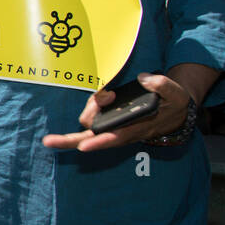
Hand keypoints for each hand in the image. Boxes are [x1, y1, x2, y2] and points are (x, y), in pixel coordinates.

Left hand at [42, 73, 191, 151]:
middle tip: (48, 140)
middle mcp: (120, 133)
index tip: (83, 146)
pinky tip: (104, 96)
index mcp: (136, 130)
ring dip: (91, 108)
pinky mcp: (108, 121)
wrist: (174, 112)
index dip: (98, 143)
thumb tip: (144, 78)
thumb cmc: (173, 104)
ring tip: (108, 94)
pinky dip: (93, 105)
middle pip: (89, 140)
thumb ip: (162, 86)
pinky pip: (92, 116)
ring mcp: (112, 128)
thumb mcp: (176, 94)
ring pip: (89, 123)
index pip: (113, 139)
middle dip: (68, 141)